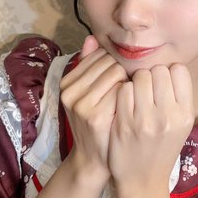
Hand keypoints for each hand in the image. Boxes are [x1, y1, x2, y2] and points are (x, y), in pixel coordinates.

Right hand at [60, 35, 127, 181]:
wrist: (95, 160)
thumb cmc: (98, 124)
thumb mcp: (89, 94)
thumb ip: (90, 66)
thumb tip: (92, 37)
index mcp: (66, 82)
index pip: (99, 55)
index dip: (114, 65)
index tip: (120, 80)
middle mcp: (69, 91)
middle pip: (109, 61)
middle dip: (122, 72)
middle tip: (128, 90)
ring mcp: (81, 104)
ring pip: (116, 72)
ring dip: (128, 82)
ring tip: (129, 98)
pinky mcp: (95, 115)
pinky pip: (122, 89)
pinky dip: (131, 95)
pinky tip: (131, 107)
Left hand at [108, 64, 193, 195]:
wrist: (143, 180)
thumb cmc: (163, 149)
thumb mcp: (181, 125)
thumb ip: (178, 97)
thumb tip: (168, 65)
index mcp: (185, 114)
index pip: (179, 70)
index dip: (169, 72)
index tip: (163, 82)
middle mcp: (168, 116)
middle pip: (159, 70)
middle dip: (151, 75)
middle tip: (147, 88)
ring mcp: (145, 120)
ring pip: (139, 77)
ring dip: (136, 81)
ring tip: (136, 95)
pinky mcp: (124, 123)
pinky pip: (123, 89)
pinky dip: (123, 92)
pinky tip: (125, 103)